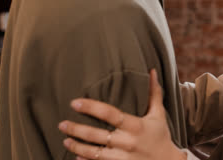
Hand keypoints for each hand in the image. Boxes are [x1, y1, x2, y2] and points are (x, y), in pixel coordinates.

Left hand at [58, 69, 186, 159]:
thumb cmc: (161, 135)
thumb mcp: (159, 114)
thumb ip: (153, 93)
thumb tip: (152, 71)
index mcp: (136, 126)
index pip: (110, 114)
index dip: (91, 107)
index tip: (75, 102)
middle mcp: (128, 142)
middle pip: (96, 135)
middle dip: (76, 129)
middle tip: (62, 124)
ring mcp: (123, 157)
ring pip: (93, 152)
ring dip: (77, 146)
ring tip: (65, 140)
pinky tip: (76, 155)